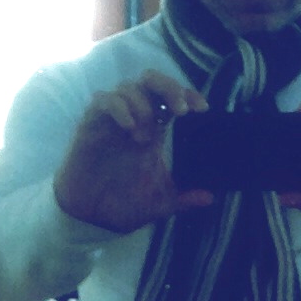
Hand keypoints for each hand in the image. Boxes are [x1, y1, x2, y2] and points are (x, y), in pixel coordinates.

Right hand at [53, 70, 212, 234]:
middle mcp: (133, 119)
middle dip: (169, 87)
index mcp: (153, 130)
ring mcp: (111, 121)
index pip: (171, 98)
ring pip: (127, 87)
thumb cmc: (122, 206)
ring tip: (145, 136)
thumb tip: (210, 198)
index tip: (203, 108)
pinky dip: (118, 108)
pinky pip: (103, 101)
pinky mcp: (90, 125)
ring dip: (142, 105)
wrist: (90, 219)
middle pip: (151, 81)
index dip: (188, 95)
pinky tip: (129, 127)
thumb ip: (184, 199)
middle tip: (181, 110)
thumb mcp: (160, 204)